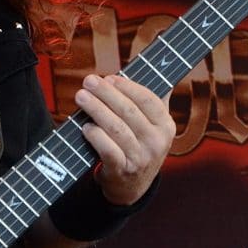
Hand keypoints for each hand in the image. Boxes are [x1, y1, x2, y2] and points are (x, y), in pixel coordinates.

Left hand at [74, 73, 174, 206]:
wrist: (131, 186)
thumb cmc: (139, 145)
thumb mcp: (153, 125)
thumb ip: (155, 98)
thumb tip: (162, 61)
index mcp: (166, 126)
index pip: (149, 100)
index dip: (127, 87)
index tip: (109, 78)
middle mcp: (157, 142)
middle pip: (129, 112)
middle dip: (106, 93)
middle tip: (88, 81)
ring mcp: (140, 158)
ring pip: (116, 128)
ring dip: (96, 110)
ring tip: (81, 97)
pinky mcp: (122, 171)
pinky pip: (107, 149)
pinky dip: (95, 136)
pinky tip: (85, 126)